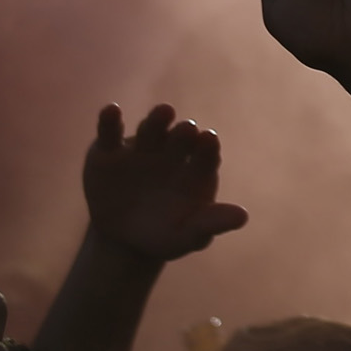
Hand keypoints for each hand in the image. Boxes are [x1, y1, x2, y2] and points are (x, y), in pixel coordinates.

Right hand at [81, 103, 249, 263]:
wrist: (120, 240)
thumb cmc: (164, 234)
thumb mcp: (187, 235)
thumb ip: (211, 224)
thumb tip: (242, 217)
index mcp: (197, 167)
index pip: (207, 153)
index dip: (207, 147)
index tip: (208, 140)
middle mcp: (172, 150)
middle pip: (181, 136)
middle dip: (183, 133)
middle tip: (188, 129)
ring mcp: (141, 148)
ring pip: (151, 129)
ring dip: (157, 121)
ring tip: (164, 112)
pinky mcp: (107, 151)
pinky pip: (109, 132)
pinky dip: (109, 121)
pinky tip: (111, 111)